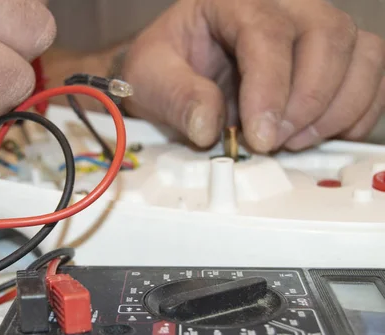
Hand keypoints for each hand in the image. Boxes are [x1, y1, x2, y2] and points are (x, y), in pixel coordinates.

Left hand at [121, 0, 384, 152]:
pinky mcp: (334, 55)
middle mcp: (283, 6)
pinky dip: (357, 111)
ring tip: (295, 141)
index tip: (259, 134)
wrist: (176, 68)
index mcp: (233, 1)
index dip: (270, 88)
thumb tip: (207, 126)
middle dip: (307, 100)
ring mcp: (313, 27)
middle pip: (326, 36)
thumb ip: (176, 96)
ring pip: (360, 53)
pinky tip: (322, 135)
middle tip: (275, 142)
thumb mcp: (150, 76)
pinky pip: (371, 74)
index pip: (266, 33)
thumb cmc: (166, 65)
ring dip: (337, 108)